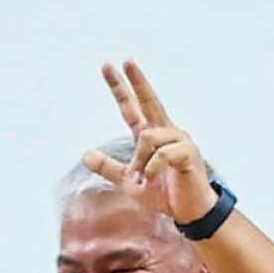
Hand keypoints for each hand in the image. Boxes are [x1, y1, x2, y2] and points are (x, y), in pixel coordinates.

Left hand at [82, 60, 217, 223]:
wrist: (187, 211)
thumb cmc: (163, 193)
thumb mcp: (129, 181)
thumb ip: (108, 167)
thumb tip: (85, 154)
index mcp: (150, 137)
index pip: (133, 108)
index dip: (121, 89)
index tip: (110, 67)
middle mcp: (166, 132)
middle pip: (149, 101)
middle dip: (137, 81)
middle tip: (126, 61)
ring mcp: (179, 140)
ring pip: (147, 137)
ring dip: (140, 161)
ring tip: (144, 178)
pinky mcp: (188, 152)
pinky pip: (161, 154)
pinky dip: (151, 169)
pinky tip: (154, 178)